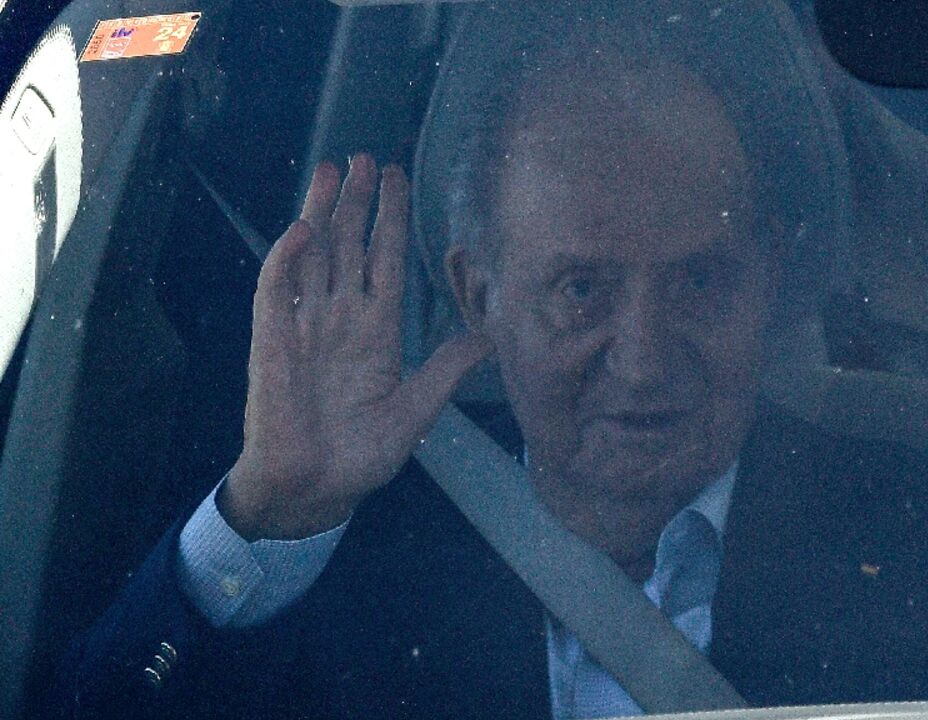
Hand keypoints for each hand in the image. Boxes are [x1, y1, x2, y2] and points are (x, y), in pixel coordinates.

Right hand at [221, 154, 492, 539]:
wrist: (315, 492)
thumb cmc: (361, 457)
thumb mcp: (417, 410)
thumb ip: (446, 370)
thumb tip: (489, 338)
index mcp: (376, 332)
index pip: (384, 261)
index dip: (391, 220)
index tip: (397, 179)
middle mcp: (341, 320)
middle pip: (349, 246)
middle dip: (358, 203)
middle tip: (366, 157)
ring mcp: (306, 327)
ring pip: (313, 256)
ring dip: (321, 213)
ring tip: (332, 170)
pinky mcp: (273, 343)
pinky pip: (277, 293)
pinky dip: (287, 261)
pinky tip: (303, 230)